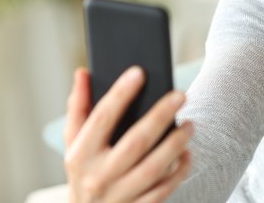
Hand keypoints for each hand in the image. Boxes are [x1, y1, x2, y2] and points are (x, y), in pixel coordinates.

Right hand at [63, 67, 192, 202]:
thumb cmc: (84, 170)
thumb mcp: (73, 142)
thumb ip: (78, 107)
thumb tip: (83, 72)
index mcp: (80, 154)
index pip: (101, 118)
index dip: (119, 94)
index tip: (139, 72)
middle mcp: (97, 177)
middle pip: (135, 142)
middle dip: (160, 116)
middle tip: (180, 95)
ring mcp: (118, 196)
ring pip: (153, 168)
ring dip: (175, 144)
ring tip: (190, 125)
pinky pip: (163, 190)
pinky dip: (179, 172)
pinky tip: (188, 153)